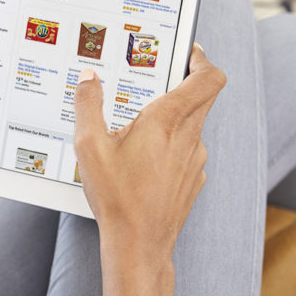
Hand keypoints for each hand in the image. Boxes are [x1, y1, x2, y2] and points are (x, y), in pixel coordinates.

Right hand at [73, 43, 225, 259]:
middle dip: (183, 82)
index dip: (202, 58)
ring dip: (173, 118)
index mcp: (167, 120)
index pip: (208, 77)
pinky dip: (171, 146)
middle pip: (203, 96)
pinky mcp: (194, 179)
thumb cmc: (116, 196)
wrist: (138, 244)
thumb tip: (88, 78)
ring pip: (193, 124)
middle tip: (156, 80)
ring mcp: (196, 159)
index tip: (188, 52)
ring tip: (138, 129)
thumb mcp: (89, 146)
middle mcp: (189, 136)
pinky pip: (188, 150)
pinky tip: (143, 161)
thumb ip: (88, 105)